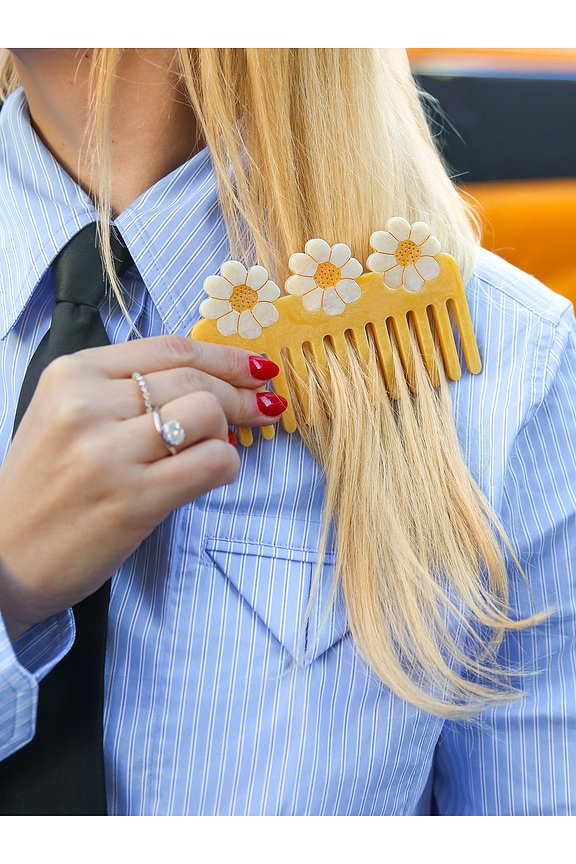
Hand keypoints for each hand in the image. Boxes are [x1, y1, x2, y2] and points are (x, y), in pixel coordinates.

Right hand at [0, 335, 285, 639]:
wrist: (4, 559)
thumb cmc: (42, 489)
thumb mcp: (65, 418)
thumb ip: (124, 391)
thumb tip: (210, 380)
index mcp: (71, 375)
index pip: (169, 348)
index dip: (224, 356)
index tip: (254, 368)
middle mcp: (86, 406)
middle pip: (193, 379)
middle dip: (241, 392)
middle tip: (261, 407)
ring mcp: (108, 453)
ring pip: (206, 414)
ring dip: (227, 431)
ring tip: (217, 448)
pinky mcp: (131, 500)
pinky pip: (211, 462)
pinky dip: (225, 464)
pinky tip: (212, 472)